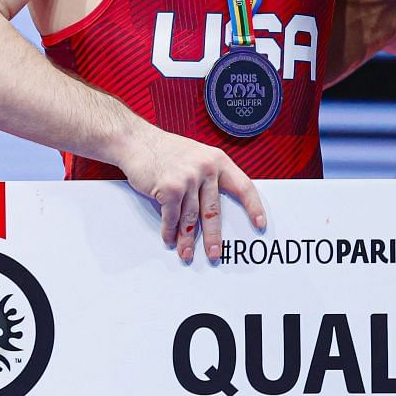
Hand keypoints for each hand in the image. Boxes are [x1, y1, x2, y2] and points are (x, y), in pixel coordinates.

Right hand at [117, 125, 265, 261]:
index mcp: (218, 160)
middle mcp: (206, 168)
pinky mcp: (170, 188)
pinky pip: (172, 217)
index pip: (244, 186)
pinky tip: (169, 238)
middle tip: (215, 254)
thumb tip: (215, 210)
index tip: (259, 224)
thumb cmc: (166, 150)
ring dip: (187, 239)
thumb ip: (209, 177)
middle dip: (214, 237)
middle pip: (214, 210)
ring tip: (187, 252)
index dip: (253, 207)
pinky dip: (169, 231)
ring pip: (191, 217)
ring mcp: (188, 178)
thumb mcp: (197, 155)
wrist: (136, 141)